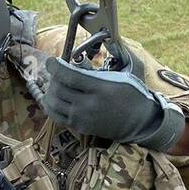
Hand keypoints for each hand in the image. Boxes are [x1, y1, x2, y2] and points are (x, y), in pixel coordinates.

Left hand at [40, 58, 184, 151]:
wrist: (139, 121)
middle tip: (56, 73)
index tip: (51, 61)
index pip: (69, 76)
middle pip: (58, 89)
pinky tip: (53, 99)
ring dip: (50, 92)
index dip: (55, 67)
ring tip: (55, 85)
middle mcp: (88, 105)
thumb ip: (93, 73)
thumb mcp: (117, 77)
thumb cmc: (130, 95)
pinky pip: (56, 117)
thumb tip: (70, 65)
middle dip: (53, 78)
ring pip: (53, 104)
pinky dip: (50, 106)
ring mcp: (82, 118)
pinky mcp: (79, 128)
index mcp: (100, 88)